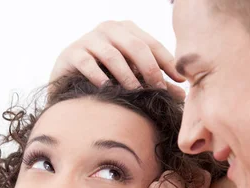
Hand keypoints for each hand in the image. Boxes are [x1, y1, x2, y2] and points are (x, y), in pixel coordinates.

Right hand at [50, 20, 185, 97]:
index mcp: (127, 30)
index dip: (167, 62)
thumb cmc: (105, 75)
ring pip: (113, 55)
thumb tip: (182, 95)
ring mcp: (89, 39)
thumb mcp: (132, 75)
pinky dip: (99, 77)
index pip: (152, 44)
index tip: (180, 80)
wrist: (67, 77)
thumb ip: (155, 82)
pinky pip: (88, 63)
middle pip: (135, 46)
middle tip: (157, 90)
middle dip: (149, 69)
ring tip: (135, 93)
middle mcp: (109, 29)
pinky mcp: (72, 53)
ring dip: (126, 76)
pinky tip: (108, 90)